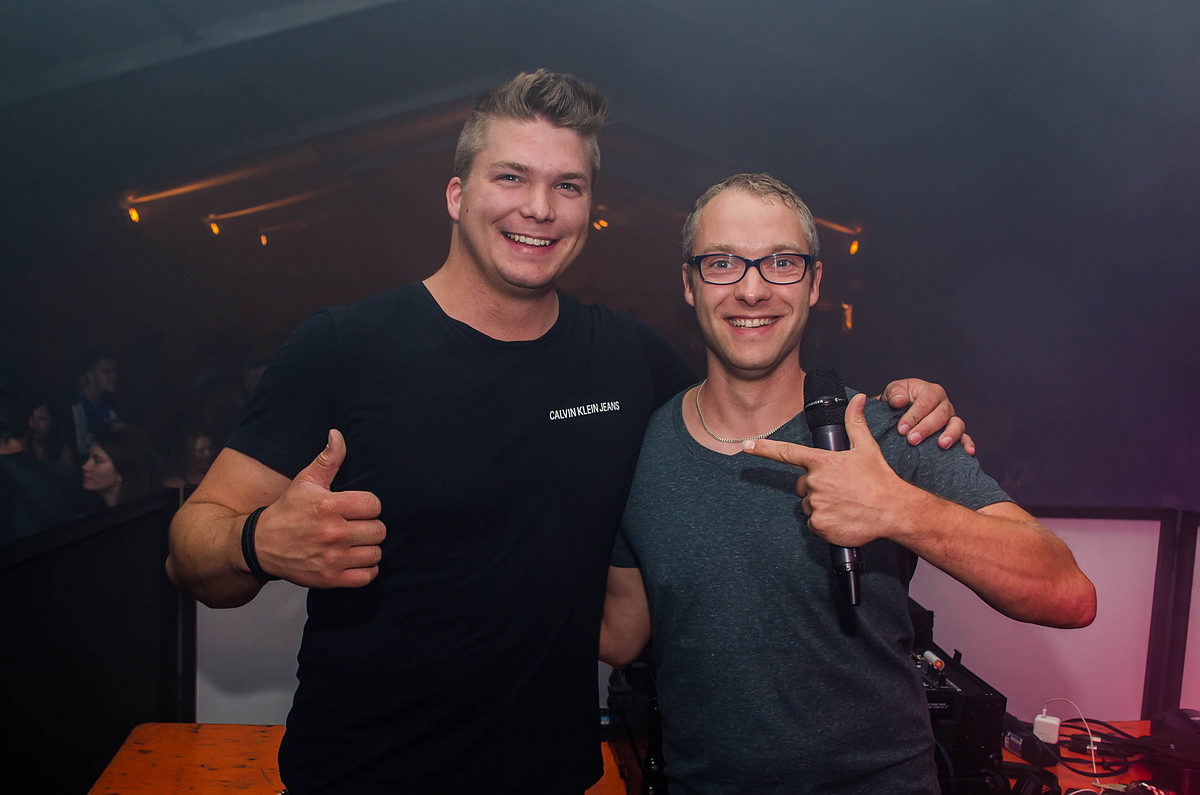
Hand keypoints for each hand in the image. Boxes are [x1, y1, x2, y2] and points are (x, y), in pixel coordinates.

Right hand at [253, 429, 384, 587]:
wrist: (260, 545)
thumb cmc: (287, 510)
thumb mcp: (305, 481)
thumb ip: (327, 459)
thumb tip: (337, 434)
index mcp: (329, 506)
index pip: (374, 504)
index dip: (368, 505)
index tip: (357, 508)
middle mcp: (333, 533)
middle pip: (379, 530)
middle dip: (370, 526)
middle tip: (357, 526)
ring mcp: (332, 558)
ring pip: (375, 553)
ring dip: (369, 548)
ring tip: (356, 543)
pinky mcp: (330, 579)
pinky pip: (366, 576)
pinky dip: (366, 570)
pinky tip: (355, 560)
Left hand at [743, 394, 913, 548]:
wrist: (894, 511)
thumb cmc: (880, 479)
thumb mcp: (867, 448)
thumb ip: (855, 423)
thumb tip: (858, 399)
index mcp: (822, 462)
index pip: (787, 452)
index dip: (764, 448)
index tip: (745, 445)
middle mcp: (815, 482)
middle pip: (802, 486)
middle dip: (815, 487)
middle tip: (839, 489)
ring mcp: (816, 505)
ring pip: (808, 506)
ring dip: (821, 506)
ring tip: (845, 504)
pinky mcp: (819, 525)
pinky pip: (813, 525)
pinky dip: (824, 524)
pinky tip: (842, 519)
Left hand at [880, 378, 974, 454]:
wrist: (899, 412)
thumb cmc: (898, 400)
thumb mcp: (893, 391)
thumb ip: (895, 393)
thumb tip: (899, 401)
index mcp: (931, 392)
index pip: (925, 403)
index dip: (913, 416)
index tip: (901, 429)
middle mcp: (944, 404)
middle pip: (940, 415)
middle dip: (926, 429)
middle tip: (912, 440)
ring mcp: (952, 419)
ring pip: (957, 425)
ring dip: (950, 435)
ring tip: (941, 445)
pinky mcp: (955, 433)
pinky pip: (965, 438)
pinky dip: (967, 444)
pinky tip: (968, 452)